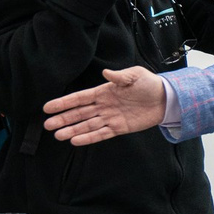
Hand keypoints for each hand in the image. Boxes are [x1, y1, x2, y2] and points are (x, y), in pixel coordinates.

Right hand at [44, 66, 168, 144]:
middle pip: (79, 113)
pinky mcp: (120, 128)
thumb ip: (119, 76)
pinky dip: (89, 137)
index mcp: (104, 92)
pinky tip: (76, 141)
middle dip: (63, 119)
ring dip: (73, 130)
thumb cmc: (148, 84)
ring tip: (58, 135)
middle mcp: (104, 106)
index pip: (79, 98)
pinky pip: (102, 134)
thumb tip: (105, 72)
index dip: (63, 103)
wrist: (165, 98)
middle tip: (48, 125)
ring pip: (87, 125)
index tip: (48, 108)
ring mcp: (110, 117)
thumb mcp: (134, 75)